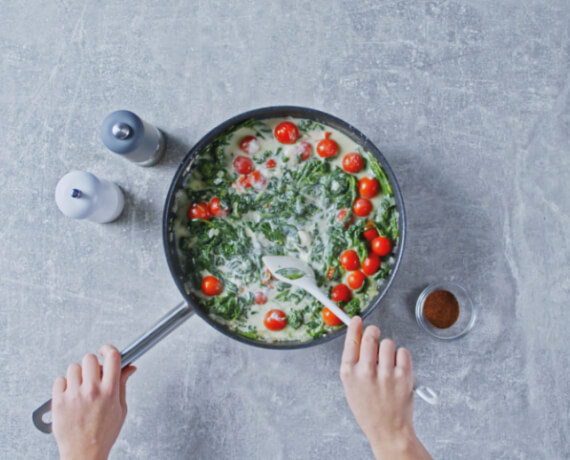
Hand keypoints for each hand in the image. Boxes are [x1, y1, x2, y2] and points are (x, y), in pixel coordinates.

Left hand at [52, 345, 135, 459]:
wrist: (84, 454)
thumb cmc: (103, 434)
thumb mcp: (121, 409)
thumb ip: (123, 385)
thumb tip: (129, 368)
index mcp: (110, 391)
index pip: (112, 357)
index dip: (109, 349)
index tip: (105, 351)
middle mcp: (91, 391)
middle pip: (89, 358)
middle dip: (92, 364)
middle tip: (93, 374)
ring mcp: (73, 395)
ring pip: (73, 368)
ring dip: (77, 374)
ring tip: (80, 387)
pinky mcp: (58, 402)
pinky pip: (59, 380)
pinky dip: (63, 385)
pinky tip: (70, 395)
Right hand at [340, 317, 430, 459]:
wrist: (388, 430)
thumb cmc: (369, 409)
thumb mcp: (351, 386)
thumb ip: (354, 361)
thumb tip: (358, 335)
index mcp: (349, 373)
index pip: (351, 340)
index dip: (355, 326)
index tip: (357, 319)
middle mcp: (366, 372)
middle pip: (371, 335)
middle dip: (374, 333)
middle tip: (376, 338)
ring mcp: (386, 374)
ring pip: (388, 343)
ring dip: (388, 349)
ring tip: (387, 364)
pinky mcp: (404, 376)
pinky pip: (403, 352)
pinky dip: (401, 357)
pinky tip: (397, 369)